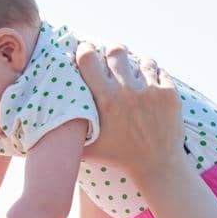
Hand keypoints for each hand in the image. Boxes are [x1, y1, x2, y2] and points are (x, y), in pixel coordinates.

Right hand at [76, 43, 183, 179]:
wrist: (157, 167)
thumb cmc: (119, 157)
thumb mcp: (88, 146)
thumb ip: (69, 130)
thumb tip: (46, 120)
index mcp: (105, 100)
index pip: (88, 58)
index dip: (85, 50)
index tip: (86, 51)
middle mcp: (127, 91)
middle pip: (116, 50)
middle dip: (113, 53)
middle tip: (113, 60)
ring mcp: (151, 91)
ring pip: (142, 60)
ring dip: (137, 67)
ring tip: (135, 78)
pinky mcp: (169, 93)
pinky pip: (159, 71)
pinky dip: (154, 76)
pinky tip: (150, 88)